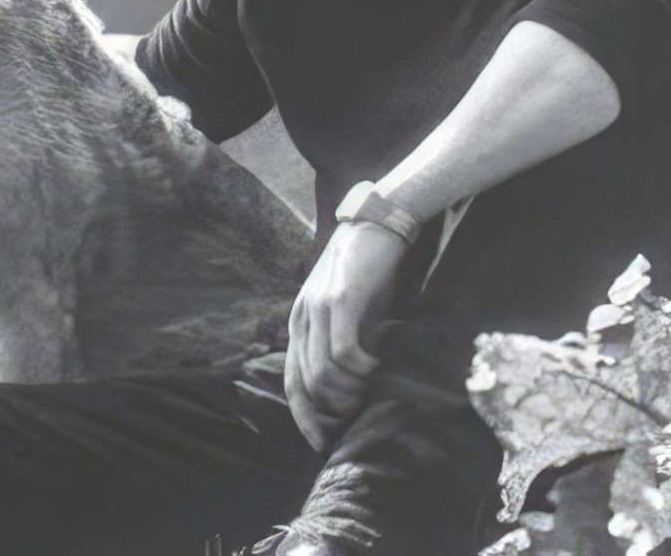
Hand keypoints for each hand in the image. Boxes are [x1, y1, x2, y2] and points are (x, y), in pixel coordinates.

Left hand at [285, 221, 407, 451]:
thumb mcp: (344, 309)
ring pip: (326, 373)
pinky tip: (378, 374)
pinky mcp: (343, 300)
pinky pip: (346, 351)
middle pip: (309, 385)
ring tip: (371, 400)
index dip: (305, 418)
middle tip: (357, 426)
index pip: (292, 383)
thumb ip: (339, 340)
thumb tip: (349, 388)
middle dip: (332, 414)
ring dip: (350, 395)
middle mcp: (302, 319)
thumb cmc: (367, 272)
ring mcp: (320, 309)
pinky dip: (362, 371)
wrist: (377, 226)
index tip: (323, 444)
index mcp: (298, 323)